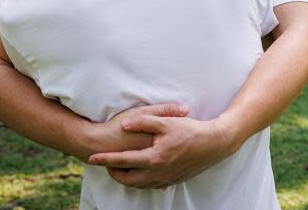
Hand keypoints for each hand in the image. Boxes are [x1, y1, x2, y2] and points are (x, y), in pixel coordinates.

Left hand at [87, 109, 237, 188]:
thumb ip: (143, 121)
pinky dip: (143, 181)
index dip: (105, 160)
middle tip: (106, 165)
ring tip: (122, 169)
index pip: (123, 160)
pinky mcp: (175, 180)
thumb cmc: (191, 130)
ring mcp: (167, 178)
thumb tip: (124, 124)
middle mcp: (158, 172)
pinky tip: (143, 174)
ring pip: (140, 185)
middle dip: (114, 174)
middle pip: (128, 180)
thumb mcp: (166, 121)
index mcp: (154, 158)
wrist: (215, 143)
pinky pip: (153, 186)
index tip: (92, 158)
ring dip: (128, 179)